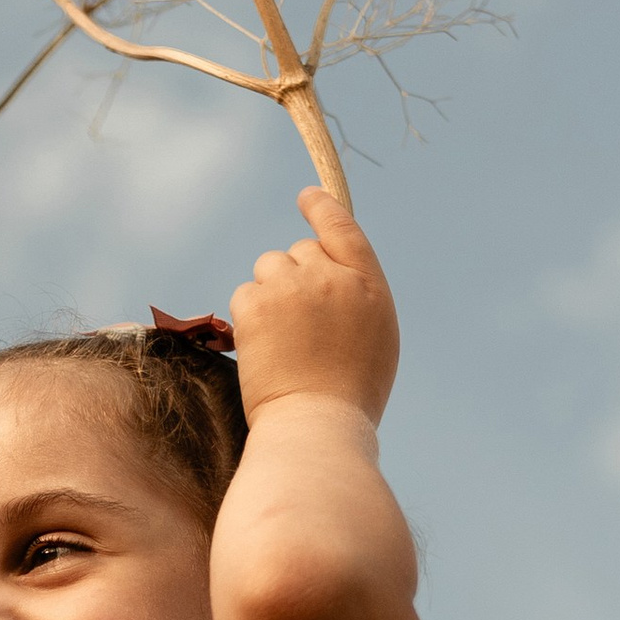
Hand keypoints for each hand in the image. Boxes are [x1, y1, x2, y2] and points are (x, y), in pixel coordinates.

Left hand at [229, 188, 399, 428]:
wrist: (317, 422)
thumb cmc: (350, 392)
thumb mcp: (374, 337)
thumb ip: (354, 296)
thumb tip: (327, 273)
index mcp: (367, 284)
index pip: (342, 227)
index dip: (321, 207)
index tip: (307, 197)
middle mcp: (331, 276)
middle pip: (300, 250)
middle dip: (294, 275)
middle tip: (297, 323)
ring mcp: (292, 287)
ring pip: (269, 267)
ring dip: (269, 292)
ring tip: (282, 339)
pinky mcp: (257, 304)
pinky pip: (245, 293)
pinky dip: (248, 316)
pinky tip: (263, 347)